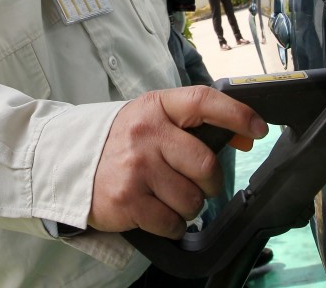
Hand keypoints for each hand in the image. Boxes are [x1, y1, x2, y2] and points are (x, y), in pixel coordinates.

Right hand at [87, 86, 267, 239]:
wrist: (67, 166)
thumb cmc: (120, 144)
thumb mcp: (152, 122)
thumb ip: (193, 126)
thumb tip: (246, 135)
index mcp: (155, 107)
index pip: (204, 101)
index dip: (237, 114)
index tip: (258, 128)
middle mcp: (146, 133)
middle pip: (206, 164)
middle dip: (210, 183)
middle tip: (198, 184)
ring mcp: (136, 167)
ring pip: (192, 200)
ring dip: (188, 206)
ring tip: (166, 196)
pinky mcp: (128, 200)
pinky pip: (173, 223)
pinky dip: (172, 225)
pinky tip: (155, 211)